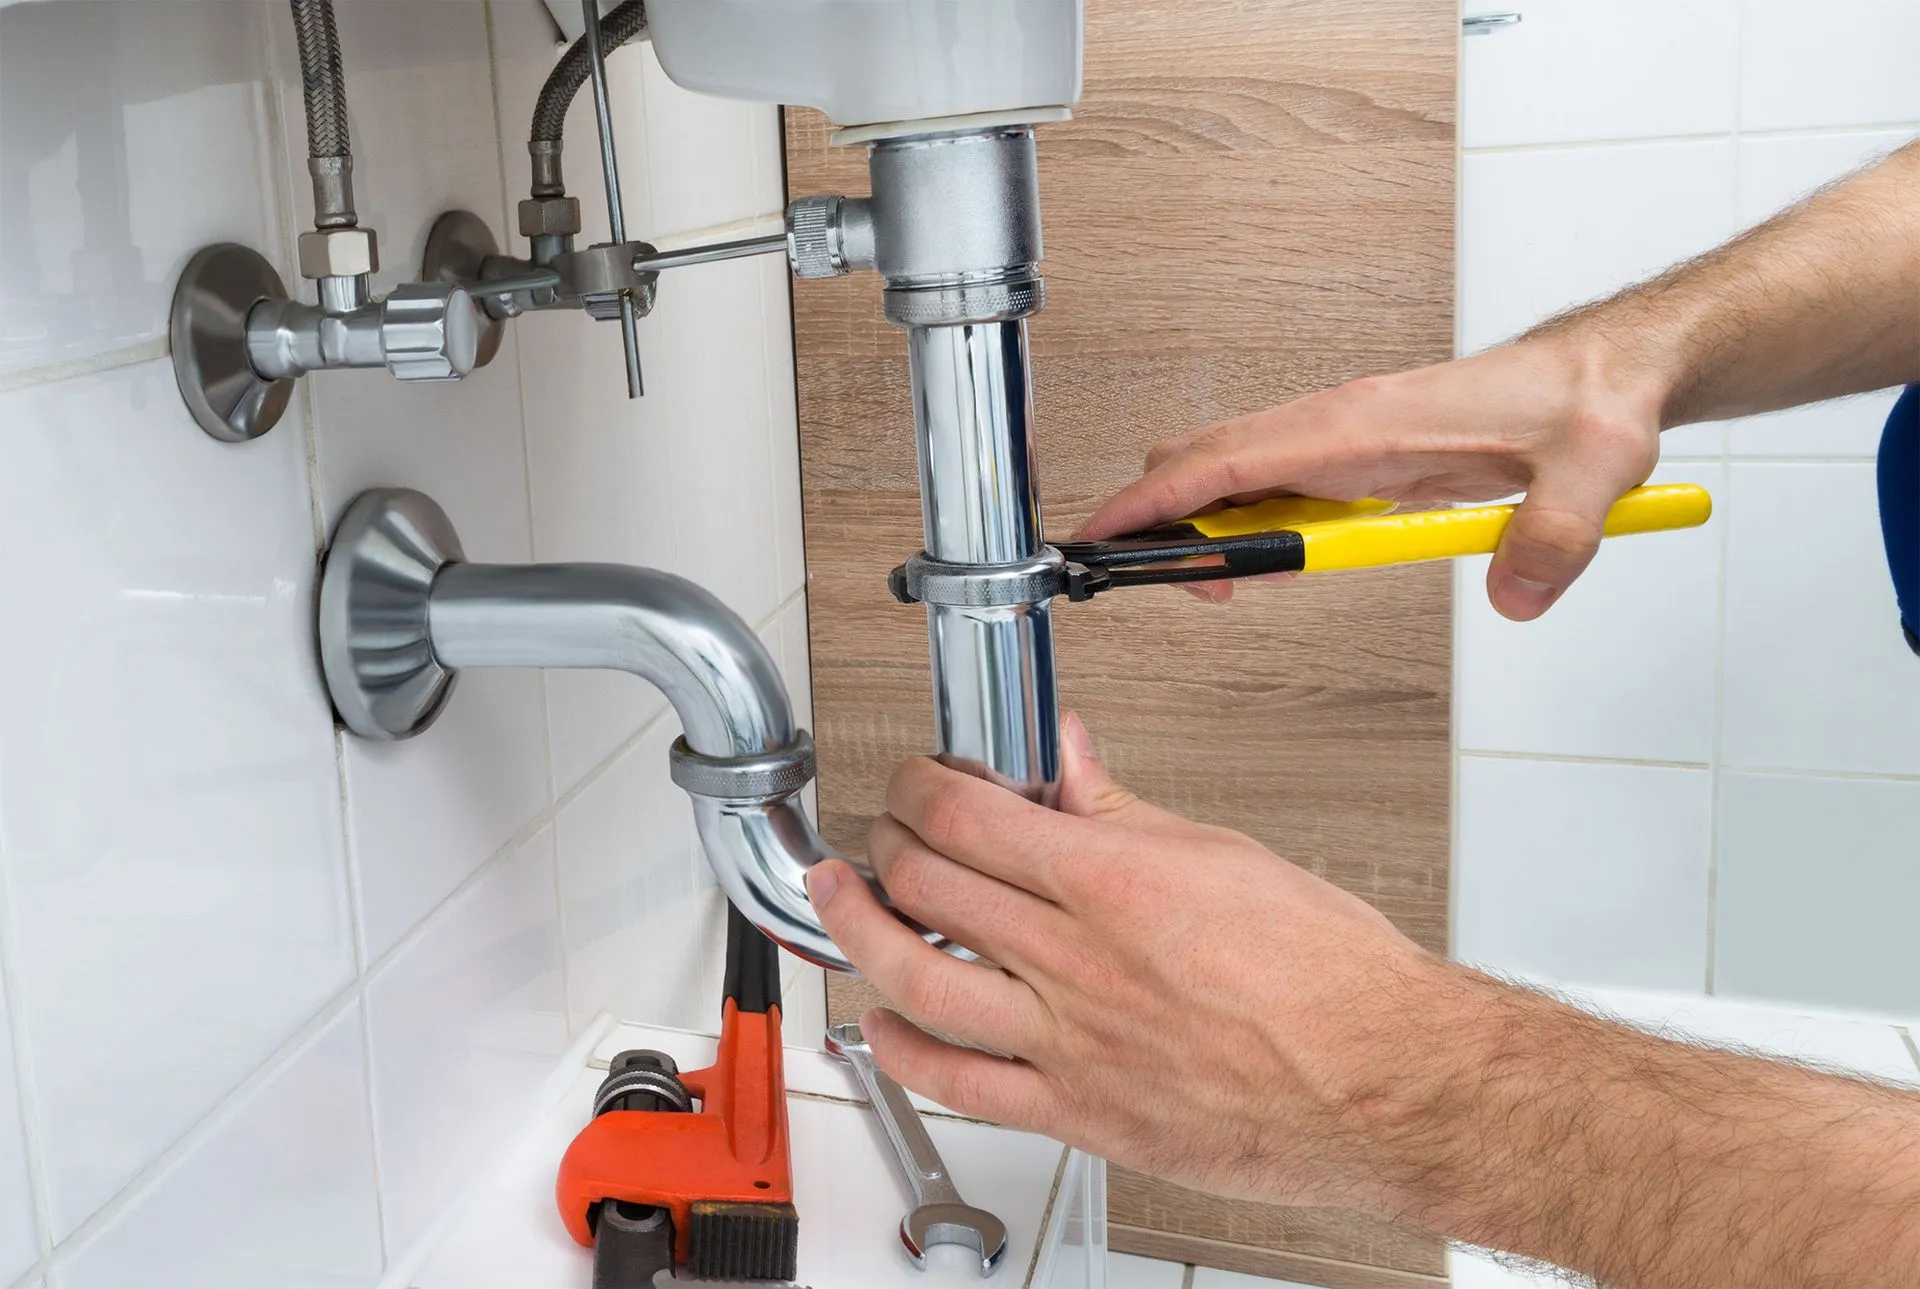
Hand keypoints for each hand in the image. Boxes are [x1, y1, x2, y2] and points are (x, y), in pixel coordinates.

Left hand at [804, 712, 1463, 1210]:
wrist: (1386, 1085)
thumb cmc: (1333, 980)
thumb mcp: (1229, 858)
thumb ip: (1129, 812)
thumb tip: (1074, 762)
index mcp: (1116, 882)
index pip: (970, 817)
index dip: (920, 788)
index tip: (917, 782)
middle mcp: (1080, 962)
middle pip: (930, 887)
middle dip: (889, 844)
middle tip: (886, 833)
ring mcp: (1071, 1043)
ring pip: (919, 979)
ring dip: (861, 930)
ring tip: (843, 898)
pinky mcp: (1080, 1114)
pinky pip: (959, 1085)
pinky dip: (903, 1049)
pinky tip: (882, 1024)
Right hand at [1078, 336, 1662, 619]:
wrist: (1605, 376)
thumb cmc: (1587, 408)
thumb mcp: (1588, 474)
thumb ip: (1553, 538)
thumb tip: (1513, 599)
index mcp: (1363, 423)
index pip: (1228, 459)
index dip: (1156, 500)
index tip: (1106, 535)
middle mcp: (1337, 423)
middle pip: (1205, 461)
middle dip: (1167, 524)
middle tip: (1185, 589)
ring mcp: (1342, 438)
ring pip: (1233, 474)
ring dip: (1213, 530)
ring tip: (1234, 585)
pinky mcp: (1358, 457)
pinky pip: (1276, 487)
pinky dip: (1256, 527)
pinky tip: (1287, 561)